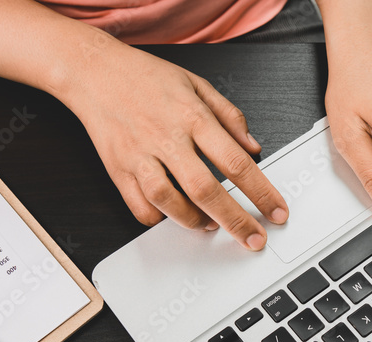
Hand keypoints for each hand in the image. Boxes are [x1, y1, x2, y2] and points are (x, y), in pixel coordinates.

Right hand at [62, 40, 287, 249]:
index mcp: (191, 117)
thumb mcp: (197, 85)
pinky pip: (139, 206)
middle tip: (254, 239)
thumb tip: (253, 148)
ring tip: (211, 225)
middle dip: (235, 220)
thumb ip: (230, 117)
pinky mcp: (118, 170)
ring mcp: (140, 156)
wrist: (95, 72)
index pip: (235, 162)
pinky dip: (159, 219)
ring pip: (169, 202)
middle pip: (206, 190)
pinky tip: (173, 217)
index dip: (261, 192)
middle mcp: (166, 138)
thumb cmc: (146, 78)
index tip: (276, 212)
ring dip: (195, 222)